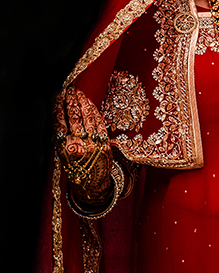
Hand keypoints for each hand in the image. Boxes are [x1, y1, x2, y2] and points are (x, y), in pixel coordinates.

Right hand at [54, 86, 112, 205]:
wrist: (92, 182)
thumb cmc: (75, 166)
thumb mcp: (62, 153)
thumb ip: (62, 136)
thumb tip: (62, 112)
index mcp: (64, 148)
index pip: (60, 122)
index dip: (59, 107)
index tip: (58, 96)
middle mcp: (79, 145)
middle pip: (75, 117)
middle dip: (72, 101)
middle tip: (70, 90)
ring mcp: (94, 144)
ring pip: (88, 118)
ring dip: (83, 103)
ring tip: (79, 93)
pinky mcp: (105, 144)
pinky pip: (99, 124)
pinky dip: (94, 112)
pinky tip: (89, 104)